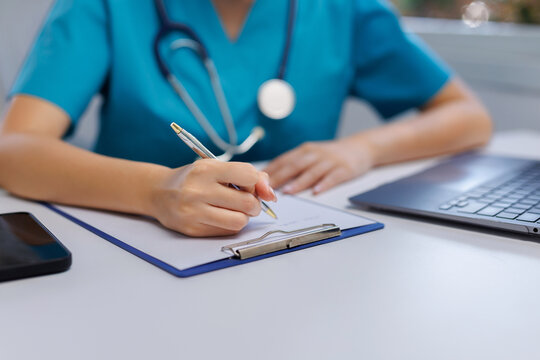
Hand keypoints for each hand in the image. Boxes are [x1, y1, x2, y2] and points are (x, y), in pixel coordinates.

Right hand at [148, 159, 275, 236]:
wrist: (159, 193)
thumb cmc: (193, 178)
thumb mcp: (215, 167)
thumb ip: (247, 175)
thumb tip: (271, 193)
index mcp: (206, 169)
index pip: (248, 175)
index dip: (254, 182)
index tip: (247, 184)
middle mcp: (198, 190)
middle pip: (247, 202)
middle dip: (253, 204)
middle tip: (245, 201)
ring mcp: (194, 212)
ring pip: (240, 221)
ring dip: (244, 217)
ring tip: (235, 211)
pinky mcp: (193, 229)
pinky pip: (227, 232)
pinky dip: (230, 226)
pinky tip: (221, 217)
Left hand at [264, 139, 373, 194]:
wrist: (360, 147)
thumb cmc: (331, 155)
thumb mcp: (311, 154)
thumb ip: (294, 164)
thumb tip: (270, 178)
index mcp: (304, 151)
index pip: (283, 161)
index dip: (270, 171)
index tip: (257, 181)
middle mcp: (315, 154)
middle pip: (294, 166)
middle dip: (279, 177)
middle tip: (267, 189)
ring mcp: (330, 161)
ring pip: (312, 172)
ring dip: (299, 182)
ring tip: (288, 192)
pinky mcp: (344, 169)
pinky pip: (333, 177)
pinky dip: (324, 184)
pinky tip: (317, 191)